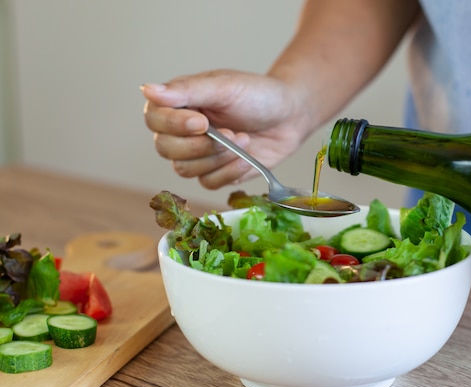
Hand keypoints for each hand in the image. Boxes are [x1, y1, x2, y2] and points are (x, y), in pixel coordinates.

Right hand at [142, 69, 308, 188]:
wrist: (290, 117)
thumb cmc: (258, 95)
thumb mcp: (225, 86)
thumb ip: (187, 90)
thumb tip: (146, 89)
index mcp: (178, 103)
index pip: (154, 119)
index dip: (174, 125)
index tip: (202, 121)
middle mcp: (181, 130)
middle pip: (166, 149)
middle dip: (200, 145)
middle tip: (229, 133)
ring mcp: (197, 154)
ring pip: (184, 169)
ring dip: (217, 158)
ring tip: (243, 139)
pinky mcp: (215, 173)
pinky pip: (208, 183)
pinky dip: (229, 172)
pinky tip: (246, 158)